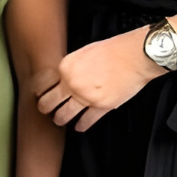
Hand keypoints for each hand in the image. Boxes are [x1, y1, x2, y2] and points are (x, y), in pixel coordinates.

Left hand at [37, 29, 159, 130]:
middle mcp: (72, 84)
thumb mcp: (84, 52)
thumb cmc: (114, 50)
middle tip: (46, 111)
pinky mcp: (101, 106)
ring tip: (60, 120)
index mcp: (66, 68)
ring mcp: (86, 97)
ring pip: (64, 115)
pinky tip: (79, 127)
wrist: (135, 56)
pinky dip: (81, 125)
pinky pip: (86, 121)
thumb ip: (72, 67)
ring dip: (60, 119)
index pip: (45, 85)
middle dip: (45, 109)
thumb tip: (67, 77)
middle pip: (49, 103)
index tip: (41, 96)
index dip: (42, 93)